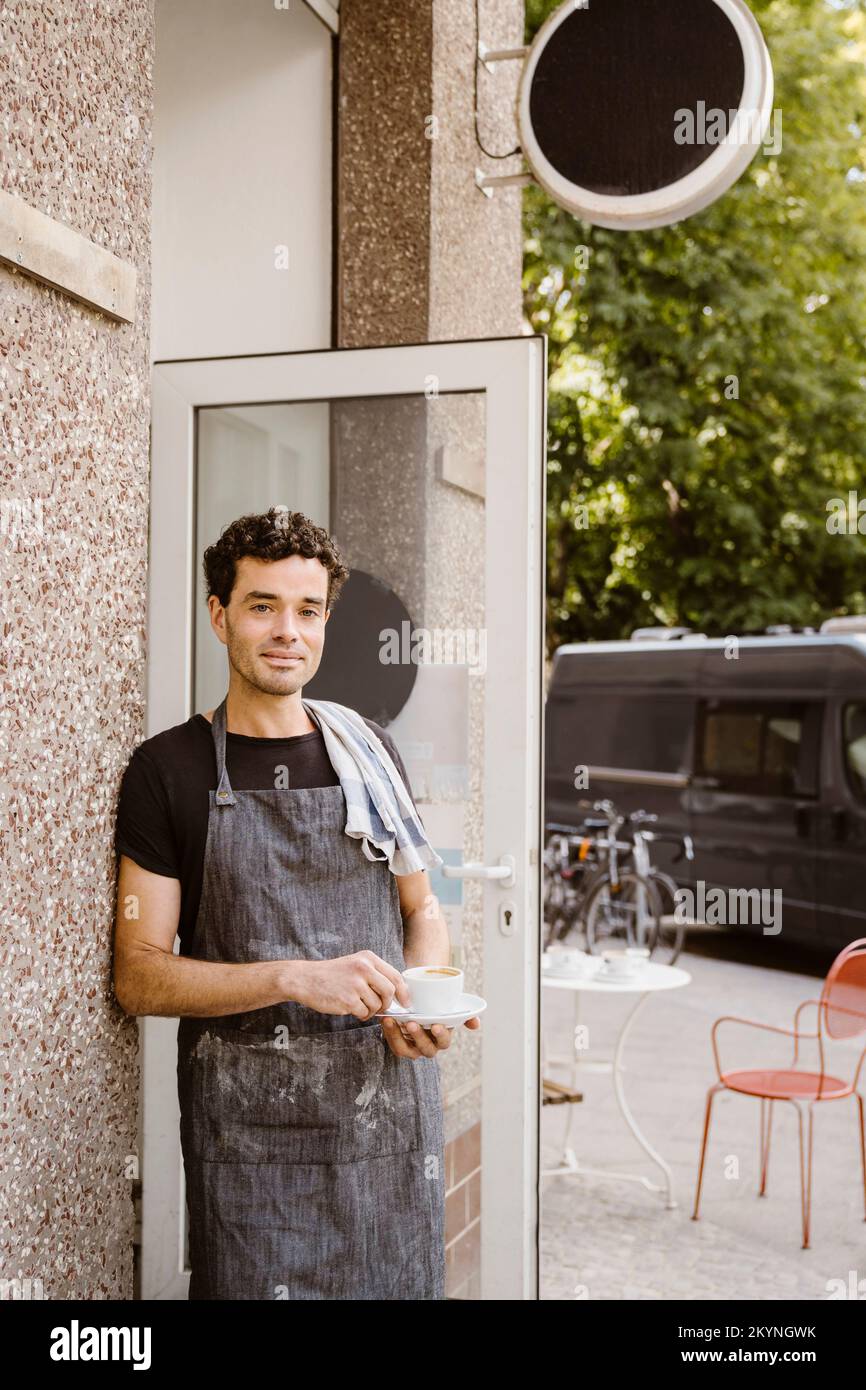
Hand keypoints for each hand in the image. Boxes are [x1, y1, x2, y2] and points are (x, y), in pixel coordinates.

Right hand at [286, 951, 409, 1019]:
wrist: (305, 979)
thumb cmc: (332, 975)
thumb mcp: (355, 964)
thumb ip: (375, 974)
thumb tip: (398, 992)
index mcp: (368, 958)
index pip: (396, 975)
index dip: (403, 992)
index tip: (406, 1002)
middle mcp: (364, 968)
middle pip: (390, 991)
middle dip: (387, 1003)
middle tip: (380, 1008)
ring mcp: (356, 984)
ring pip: (377, 1005)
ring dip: (370, 1010)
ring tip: (358, 1005)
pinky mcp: (348, 1000)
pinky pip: (364, 1013)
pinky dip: (360, 1015)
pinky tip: (350, 1008)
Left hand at [381, 1013, 480, 1058]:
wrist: (420, 999)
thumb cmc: (437, 1004)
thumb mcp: (452, 1007)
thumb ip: (466, 1014)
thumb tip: (476, 1025)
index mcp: (442, 1038)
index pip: (444, 1041)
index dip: (440, 1035)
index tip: (436, 1025)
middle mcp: (428, 1046)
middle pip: (425, 1048)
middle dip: (418, 1036)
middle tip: (411, 1022)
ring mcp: (412, 1047)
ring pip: (405, 1049)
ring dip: (398, 1036)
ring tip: (392, 1020)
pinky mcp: (398, 1043)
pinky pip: (393, 1043)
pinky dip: (388, 1032)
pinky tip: (386, 1019)